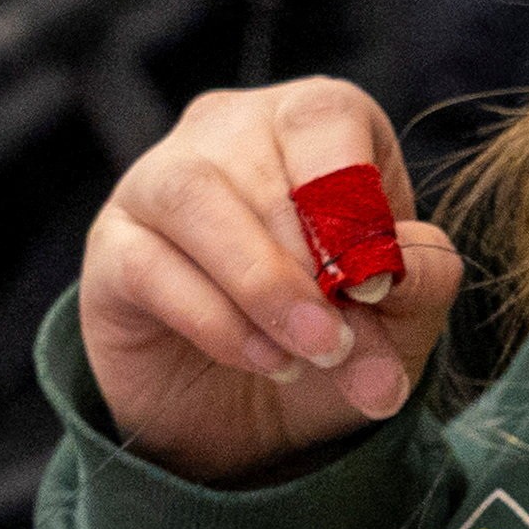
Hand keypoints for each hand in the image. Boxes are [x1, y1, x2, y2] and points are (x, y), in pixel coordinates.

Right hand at [78, 78, 462, 480]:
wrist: (249, 410)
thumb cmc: (329, 330)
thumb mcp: (400, 314)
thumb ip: (418, 281)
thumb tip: (398, 276)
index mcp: (309, 121)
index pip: (322, 118)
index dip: (352, 200)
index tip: (375, 285)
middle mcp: (225, 130)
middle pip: (261, 169)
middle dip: (316, 273)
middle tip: (348, 349)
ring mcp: (155, 182)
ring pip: (193, 198)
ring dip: (260, 283)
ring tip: (312, 351)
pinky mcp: (110, 247)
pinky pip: (149, 266)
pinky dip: (216, 321)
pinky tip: (264, 361)